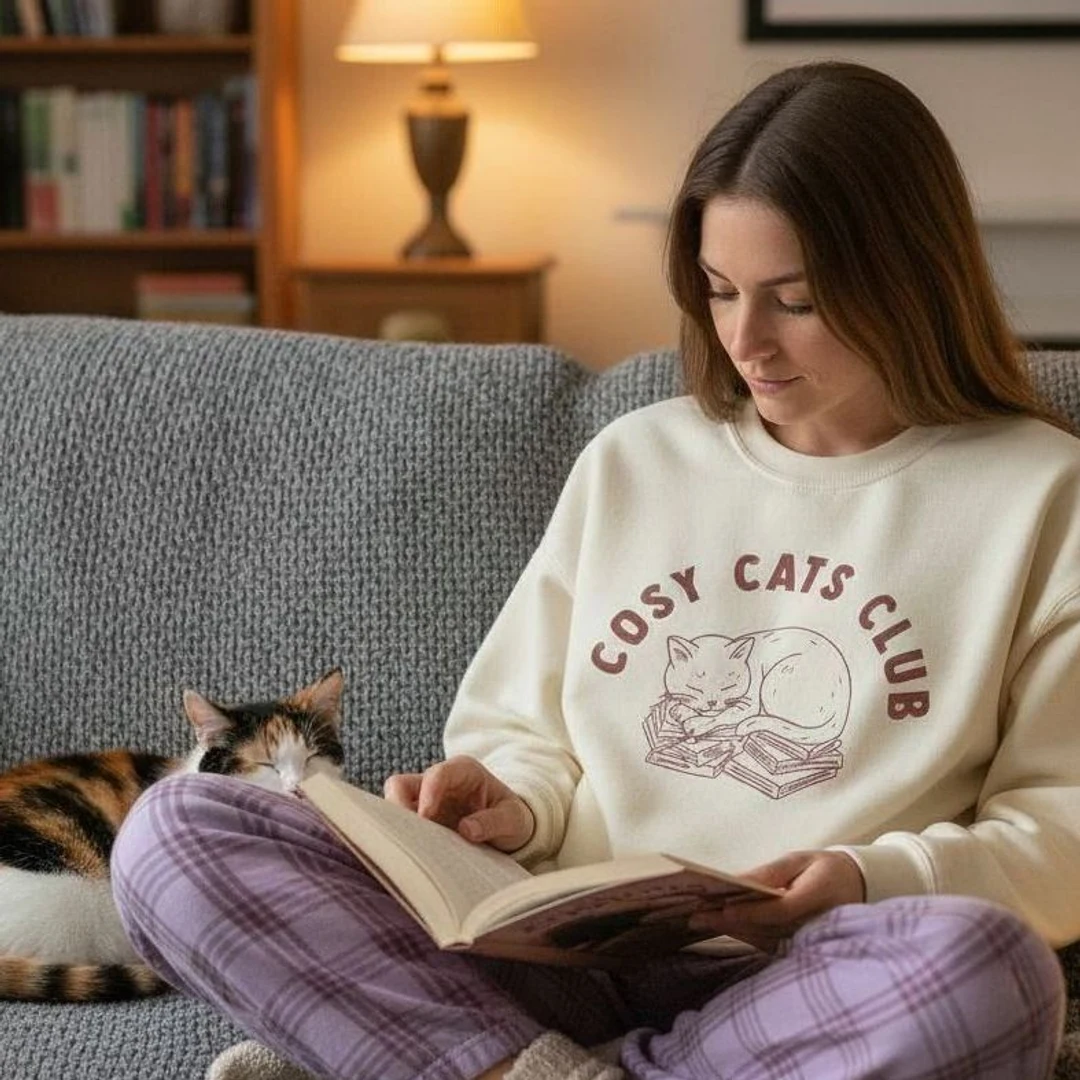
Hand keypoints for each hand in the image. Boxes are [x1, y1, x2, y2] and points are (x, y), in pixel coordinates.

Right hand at [383, 755, 534, 852]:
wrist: (508, 828)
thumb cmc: (512, 818)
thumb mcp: (513, 819)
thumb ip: (494, 821)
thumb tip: (467, 830)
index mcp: (463, 771)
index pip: (436, 775)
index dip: (427, 796)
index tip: (427, 821)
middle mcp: (438, 782)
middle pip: (400, 785)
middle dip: (398, 811)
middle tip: (409, 839)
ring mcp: (424, 801)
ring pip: (392, 806)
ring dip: (396, 828)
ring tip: (410, 852)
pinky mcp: (418, 821)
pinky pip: (397, 825)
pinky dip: (399, 839)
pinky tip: (410, 858)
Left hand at [689, 850, 865, 952]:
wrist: (856, 888)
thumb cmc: (825, 868)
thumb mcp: (800, 860)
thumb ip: (773, 872)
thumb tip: (740, 880)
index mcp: (818, 897)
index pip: (781, 911)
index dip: (752, 912)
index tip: (724, 909)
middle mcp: (814, 925)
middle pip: (767, 929)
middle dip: (730, 922)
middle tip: (696, 915)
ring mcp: (808, 940)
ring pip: (765, 940)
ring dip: (732, 931)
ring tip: (700, 919)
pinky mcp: (801, 947)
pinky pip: (769, 944)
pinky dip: (744, 935)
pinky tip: (721, 926)